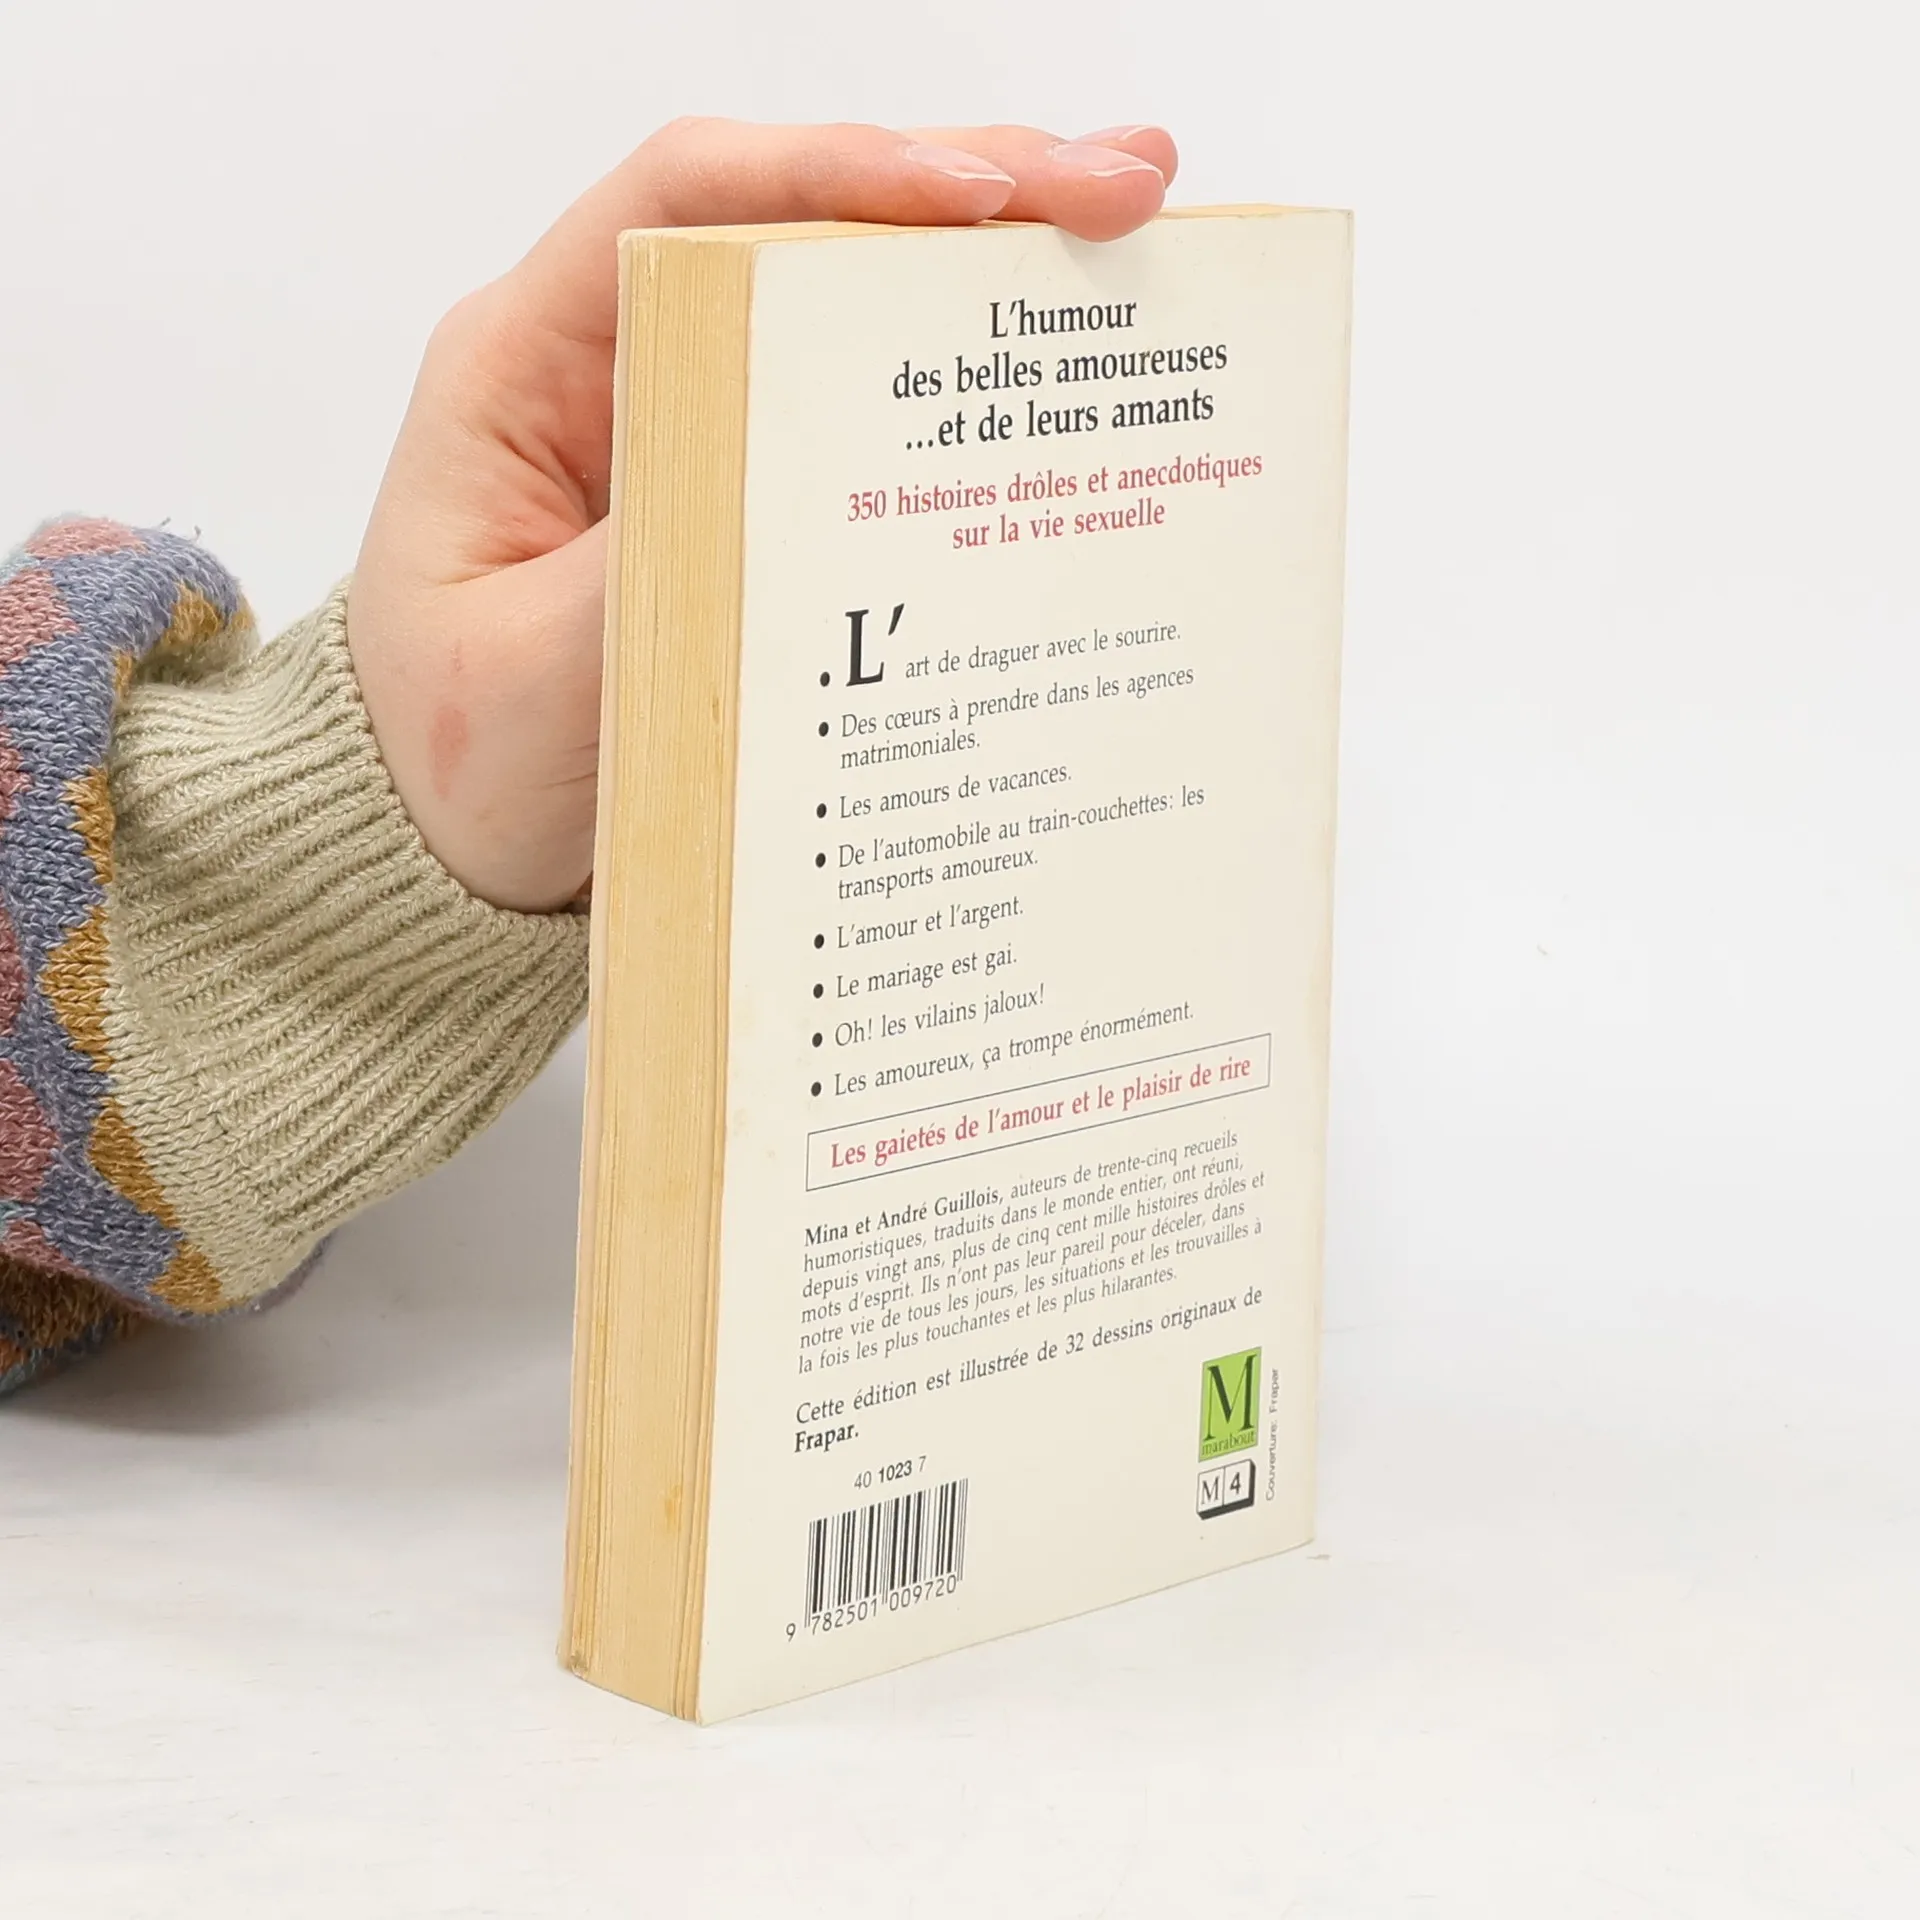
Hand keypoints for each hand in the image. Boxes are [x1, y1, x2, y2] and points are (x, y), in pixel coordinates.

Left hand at [348, 117, 1177, 910]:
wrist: (445, 843)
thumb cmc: (452, 758)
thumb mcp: (527, 682)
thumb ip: (647, 578)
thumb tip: (793, 488)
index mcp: (524, 366)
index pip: (681, 204)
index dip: (836, 176)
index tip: (979, 196)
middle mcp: (611, 358)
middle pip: (792, 223)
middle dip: (964, 189)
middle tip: (1124, 182)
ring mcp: (682, 415)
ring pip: (840, 297)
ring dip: (983, 261)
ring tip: (1134, 224)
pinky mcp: (739, 485)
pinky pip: (857, 403)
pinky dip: (960, 378)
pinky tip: (1063, 359)